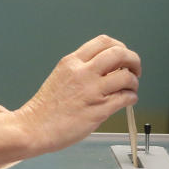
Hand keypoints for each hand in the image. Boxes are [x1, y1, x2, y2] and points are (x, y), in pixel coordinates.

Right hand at [0, 35, 139, 168]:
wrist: (34, 127)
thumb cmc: (46, 107)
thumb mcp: (61, 76)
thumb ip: (82, 69)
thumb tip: (107, 68)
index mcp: (72, 62)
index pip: (104, 41)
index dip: (119, 47)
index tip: (122, 56)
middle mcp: (83, 72)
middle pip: (119, 53)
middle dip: (133, 60)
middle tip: (134, 70)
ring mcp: (92, 90)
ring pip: (126, 76)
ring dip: (134, 82)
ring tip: (130, 88)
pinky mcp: (99, 109)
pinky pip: (126, 97)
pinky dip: (132, 98)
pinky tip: (127, 101)